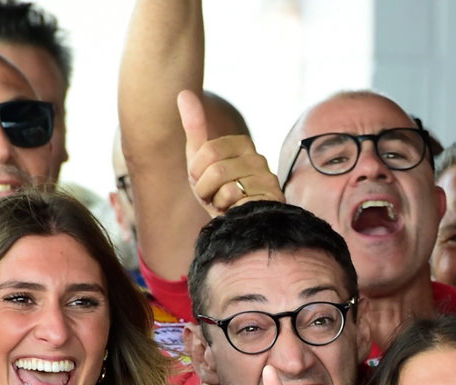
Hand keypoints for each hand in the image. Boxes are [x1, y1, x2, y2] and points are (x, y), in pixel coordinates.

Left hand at [179, 90, 282, 216]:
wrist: (237, 222)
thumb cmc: (217, 190)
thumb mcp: (199, 160)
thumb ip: (195, 126)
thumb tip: (184, 91)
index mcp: (242, 144)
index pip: (208, 151)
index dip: (197, 171)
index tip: (203, 179)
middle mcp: (258, 158)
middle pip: (216, 169)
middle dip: (205, 188)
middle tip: (213, 194)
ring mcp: (268, 179)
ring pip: (227, 188)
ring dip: (217, 201)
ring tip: (225, 203)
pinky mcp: (272, 199)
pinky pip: (238, 202)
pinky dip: (229, 211)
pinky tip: (237, 210)